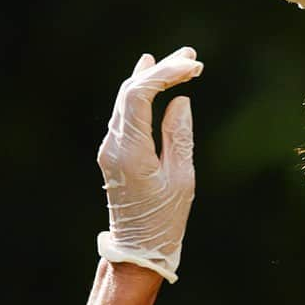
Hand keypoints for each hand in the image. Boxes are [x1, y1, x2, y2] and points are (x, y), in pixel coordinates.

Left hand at [96, 48, 202, 282]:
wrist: (138, 248)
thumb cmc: (166, 219)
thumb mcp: (182, 178)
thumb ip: (179, 136)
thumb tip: (180, 101)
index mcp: (130, 151)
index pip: (139, 96)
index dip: (166, 74)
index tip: (194, 67)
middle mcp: (113, 145)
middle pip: (131, 92)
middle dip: (161, 70)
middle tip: (191, 56)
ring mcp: (110, 148)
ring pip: (126, 100)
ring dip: (152, 78)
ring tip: (179, 60)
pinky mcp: (115, 152)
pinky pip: (126, 112)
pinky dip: (142, 92)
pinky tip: (149, 75)